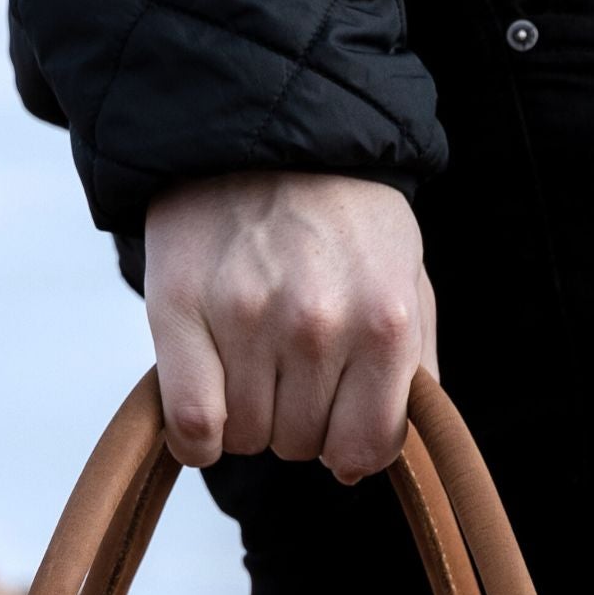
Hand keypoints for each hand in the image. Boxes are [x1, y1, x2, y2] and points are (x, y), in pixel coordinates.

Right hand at [143, 172, 437, 483]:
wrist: (263, 132)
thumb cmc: (341, 218)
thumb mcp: (408, 280)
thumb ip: (412, 371)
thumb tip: (369, 462)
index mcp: (384, 322)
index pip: (365, 448)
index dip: (346, 448)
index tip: (332, 421)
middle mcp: (319, 324)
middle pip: (300, 446)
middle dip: (294, 420)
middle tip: (286, 363)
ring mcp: (247, 318)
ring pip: (246, 439)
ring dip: (244, 418)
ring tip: (248, 358)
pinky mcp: (181, 311)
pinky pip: (192, 427)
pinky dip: (195, 438)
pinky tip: (204, 409)